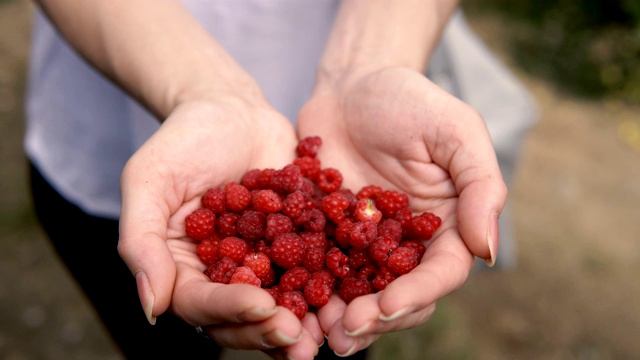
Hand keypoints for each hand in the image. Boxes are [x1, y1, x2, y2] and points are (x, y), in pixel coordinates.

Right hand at [117, 99, 322, 358]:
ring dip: (302, 322)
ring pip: (280, 302)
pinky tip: (348, 297)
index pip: (201, 303)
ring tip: (325, 334)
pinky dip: (328, 287)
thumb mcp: (149, 181)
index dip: (230, 309)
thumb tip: (151, 308)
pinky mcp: (296, 243)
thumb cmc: (182, 139)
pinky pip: (313, 270)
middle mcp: (223, 272)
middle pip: (242, 316)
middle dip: (268, 328)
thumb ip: (142, 242)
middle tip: (298, 337)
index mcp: (183, 267)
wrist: (231, 108)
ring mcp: (262, 260)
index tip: (261, 305)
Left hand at [297, 67, 506, 354]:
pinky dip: (305, 288)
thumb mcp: (456, 131)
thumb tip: (487, 249)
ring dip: (339, 316)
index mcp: (444, 227)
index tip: (387, 305)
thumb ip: (480, 186)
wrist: (352, 86)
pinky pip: (316, 267)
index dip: (416, 294)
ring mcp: (363, 243)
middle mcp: (405, 244)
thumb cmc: (411, 101)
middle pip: (398, 295)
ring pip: (356, 292)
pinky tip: (289, 302)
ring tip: (316, 332)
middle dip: (375, 318)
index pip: (439, 273)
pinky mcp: (325, 234)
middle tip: (345, 332)